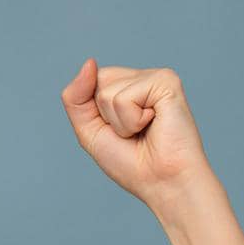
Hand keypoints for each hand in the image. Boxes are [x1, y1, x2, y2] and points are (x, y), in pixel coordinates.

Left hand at [60, 58, 212, 209]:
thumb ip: (76, 98)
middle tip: (133, 133)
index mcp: (127, 87)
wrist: (162, 182)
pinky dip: (132, 120)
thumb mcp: (90, 132)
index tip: (118, 133)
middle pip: (98, 82)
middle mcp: (142, 78)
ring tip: (144, 131)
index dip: (95, 114)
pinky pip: (125, 98)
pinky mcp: (167, 82)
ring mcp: (156, 77)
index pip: (91, 82)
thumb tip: (89, 62)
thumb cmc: (131, 163)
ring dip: (120, 123)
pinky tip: (154, 124)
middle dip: (105, 117)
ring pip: (108, 92)